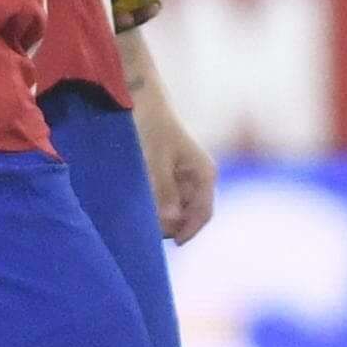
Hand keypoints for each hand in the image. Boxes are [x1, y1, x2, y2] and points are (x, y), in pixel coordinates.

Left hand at [134, 89, 215, 243]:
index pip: (203, 214)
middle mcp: (200, 179)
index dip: (188, 231)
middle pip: (189, 215)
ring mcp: (187, 178)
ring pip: (177, 209)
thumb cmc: (153, 127)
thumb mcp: (156, 161)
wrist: (145, 102)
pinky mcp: (173, 176)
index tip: (170, 243)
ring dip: (162, 215)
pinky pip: (168, 199)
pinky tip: (141, 203)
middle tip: (147, 228)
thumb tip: (170, 220)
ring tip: (141, 214)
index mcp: (205, 175)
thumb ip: (164, 190)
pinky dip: (156, 205)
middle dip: (171, 224)